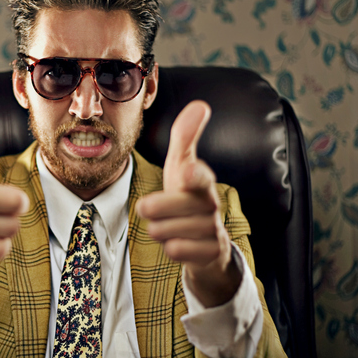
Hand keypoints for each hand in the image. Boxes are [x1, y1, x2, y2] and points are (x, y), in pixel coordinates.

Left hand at [136, 101, 240, 306]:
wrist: (207, 240)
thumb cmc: (187, 197)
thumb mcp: (181, 166)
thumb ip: (185, 137)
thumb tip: (200, 104)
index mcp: (201, 180)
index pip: (201, 175)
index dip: (193, 173)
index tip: (185, 170)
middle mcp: (211, 204)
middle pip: (180, 206)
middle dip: (158, 207)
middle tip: (144, 207)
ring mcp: (213, 230)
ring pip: (176, 231)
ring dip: (161, 230)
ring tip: (161, 227)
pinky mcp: (211, 253)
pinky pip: (182, 252)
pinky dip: (172, 249)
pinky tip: (174, 243)